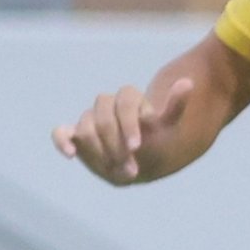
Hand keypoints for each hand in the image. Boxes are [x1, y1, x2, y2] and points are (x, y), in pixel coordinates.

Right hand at [54, 78, 192, 184]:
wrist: (144, 163)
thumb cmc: (158, 144)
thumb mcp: (171, 127)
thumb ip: (175, 106)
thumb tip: (188, 81)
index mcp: (130, 100)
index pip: (125, 101)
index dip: (128, 124)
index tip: (137, 147)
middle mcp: (107, 107)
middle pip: (103, 114)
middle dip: (115, 142)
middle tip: (130, 167)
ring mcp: (90, 121)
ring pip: (85, 125)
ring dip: (98, 148)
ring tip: (114, 168)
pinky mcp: (74, 135)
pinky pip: (60, 132)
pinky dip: (61, 140)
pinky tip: (71, 155)